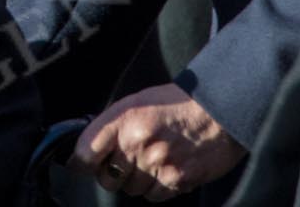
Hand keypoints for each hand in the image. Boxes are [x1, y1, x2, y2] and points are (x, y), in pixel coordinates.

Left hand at [71, 83, 244, 200]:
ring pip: (130, 189)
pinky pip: (153, 196)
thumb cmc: (177, 104)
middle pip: (106, 178)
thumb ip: (114, 125)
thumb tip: (91, 150)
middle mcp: (137, 141)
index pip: (85, 152)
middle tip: (125, 162)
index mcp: (124, 118)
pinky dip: (157, 187)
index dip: (79, 163)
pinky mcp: (176, 180)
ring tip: (152, 160)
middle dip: (112, 173)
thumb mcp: (138, 102)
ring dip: (136, 181)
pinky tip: (167, 169)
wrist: (219, 112)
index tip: (80, 165)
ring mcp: (157, 163)